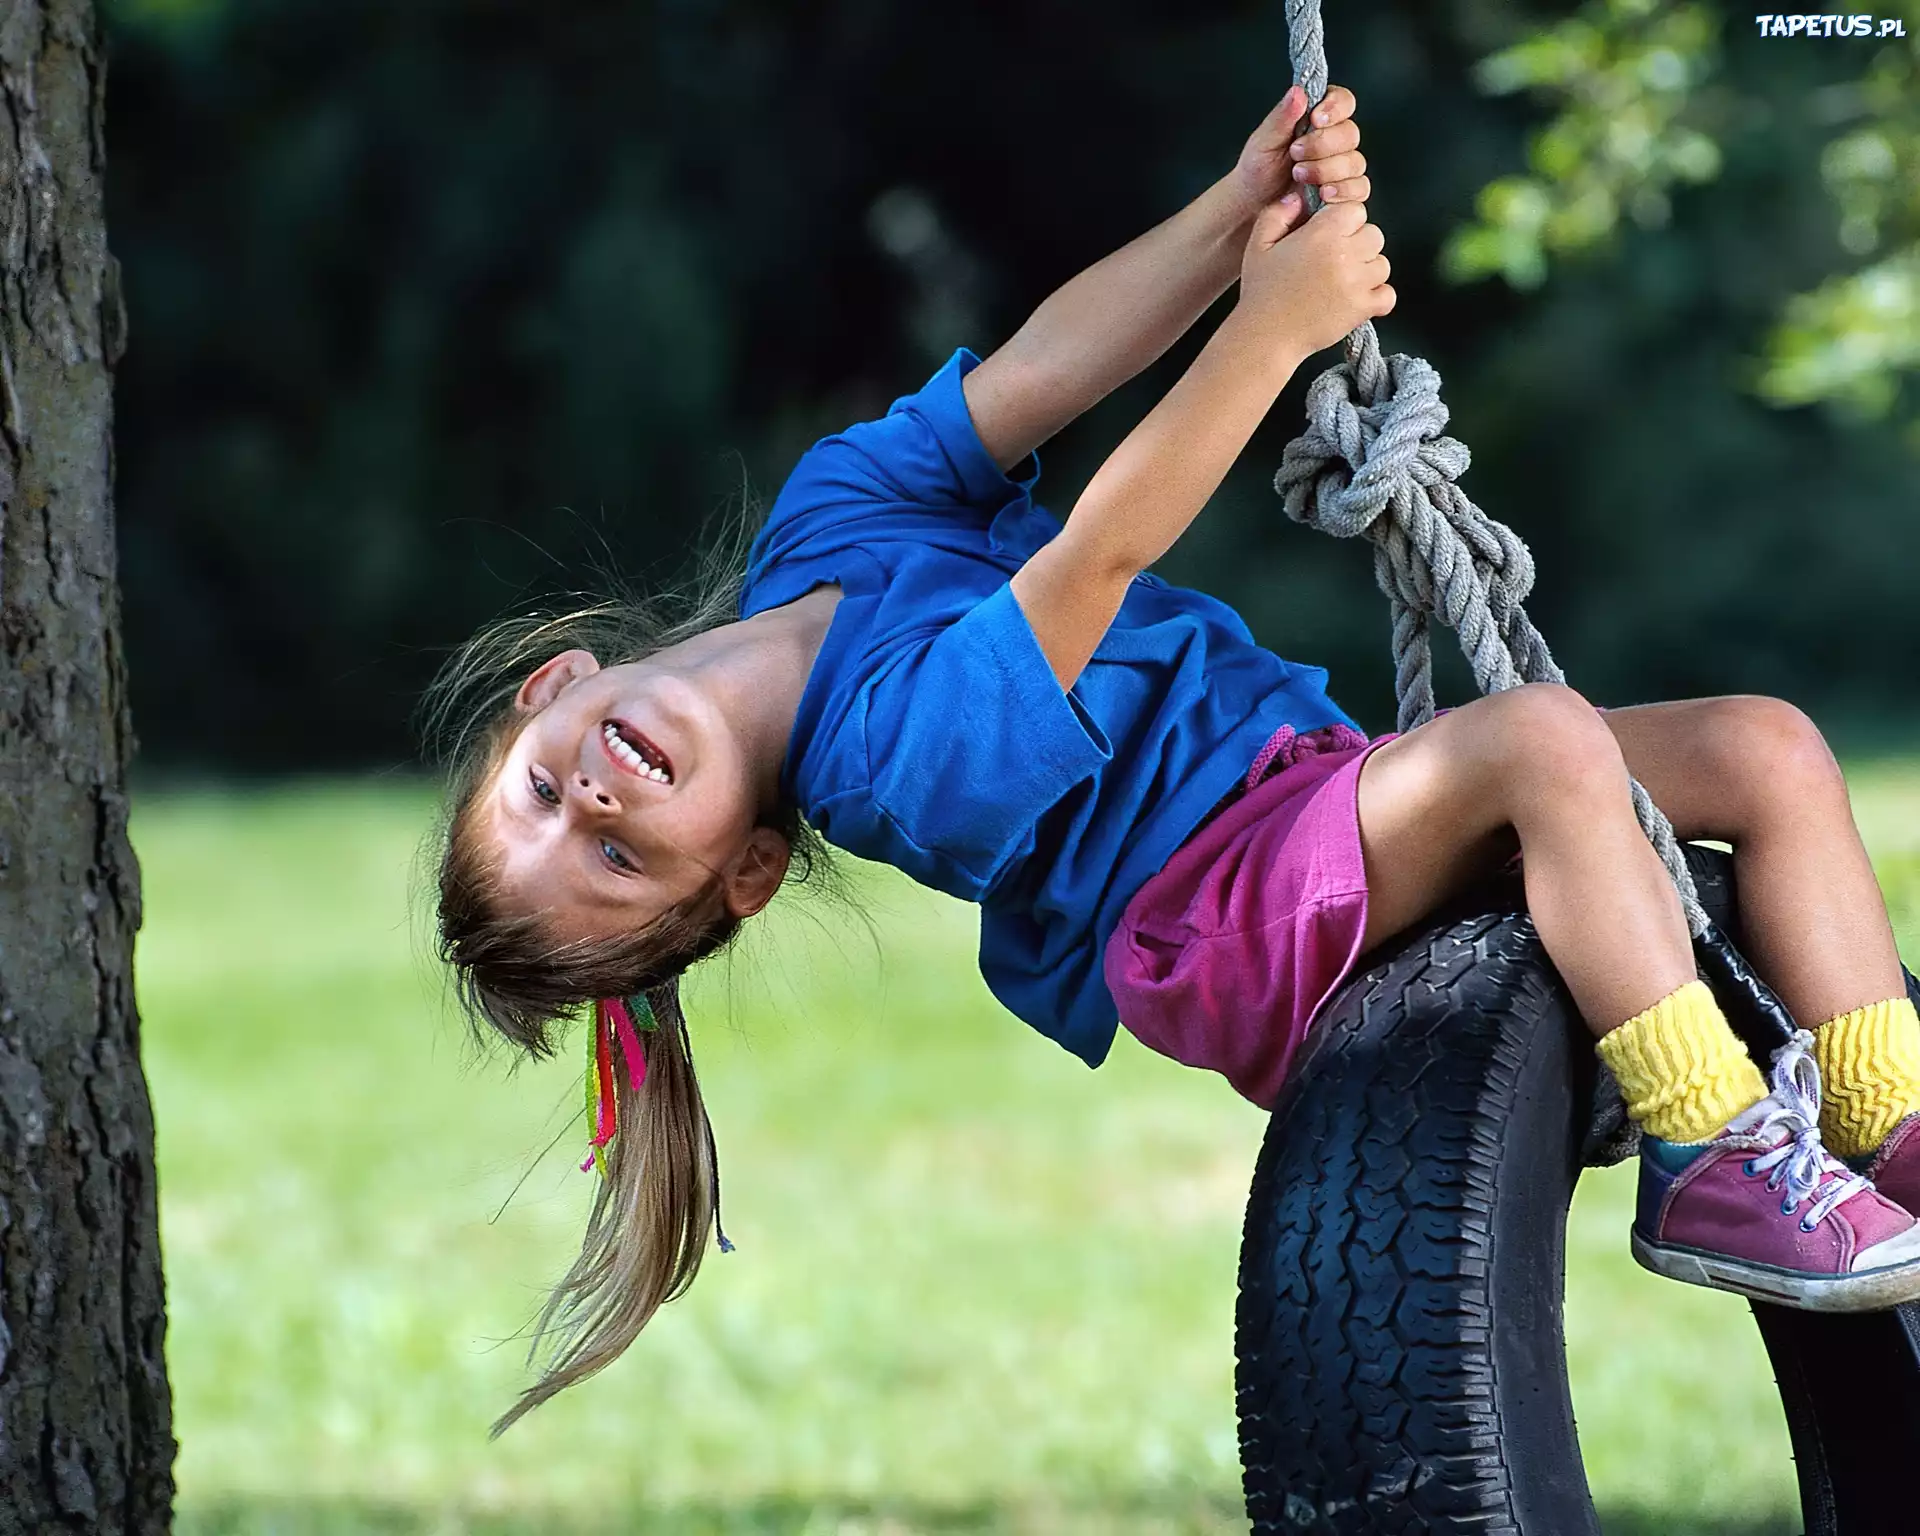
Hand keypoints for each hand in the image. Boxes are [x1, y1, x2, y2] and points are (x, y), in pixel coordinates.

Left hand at [1231, 84, 1370, 237]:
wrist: (1254, 204)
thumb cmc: (1258, 169)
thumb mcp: (1264, 140)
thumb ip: (1282, 117)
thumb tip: (1298, 91)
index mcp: (1318, 118)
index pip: (1343, 101)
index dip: (1335, 107)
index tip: (1316, 118)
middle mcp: (1334, 139)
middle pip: (1350, 133)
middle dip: (1321, 145)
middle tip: (1295, 153)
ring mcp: (1342, 166)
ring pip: (1354, 162)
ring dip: (1326, 169)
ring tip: (1299, 175)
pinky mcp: (1345, 191)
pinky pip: (1359, 187)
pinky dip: (1342, 190)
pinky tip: (1322, 193)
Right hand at [1237, 198, 1394, 358]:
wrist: (1265, 336)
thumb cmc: (1261, 292)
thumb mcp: (1258, 244)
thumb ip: (1278, 213)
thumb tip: (1300, 197)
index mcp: (1321, 233)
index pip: (1356, 210)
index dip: (1344, 222)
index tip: (1330, 236)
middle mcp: (1344, 253)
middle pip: (1374, 235)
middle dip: (1358, 245)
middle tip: (1335, 262)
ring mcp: (1356, 282)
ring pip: (1382, 264)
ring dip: (1367, 271)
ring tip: (1342, 283)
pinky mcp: (1362, 308)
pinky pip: (1387, 295)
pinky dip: (1376, 298)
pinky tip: (1355, 299)